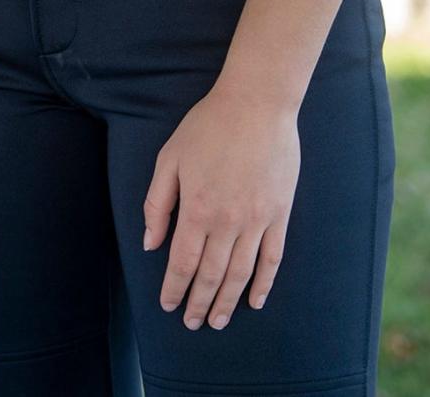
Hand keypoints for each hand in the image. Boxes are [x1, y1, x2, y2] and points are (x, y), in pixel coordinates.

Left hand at [143, 82, 299, 329]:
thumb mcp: (170, 157)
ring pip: (240, 274)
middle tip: (192, 323)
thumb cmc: (207, 127)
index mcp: (196, 208)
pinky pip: (272, 259)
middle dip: (199, 303)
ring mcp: (257, 221)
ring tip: (218, 321)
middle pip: (210, 274)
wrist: (256, 105)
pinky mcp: (279, 215)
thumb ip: (157, 202)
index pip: (182, 262)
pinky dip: (264, 284)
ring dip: (227, 301)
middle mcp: (227, 222)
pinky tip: (256, 301)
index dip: (174, 288)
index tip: (168, 305)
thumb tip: (150, 243)